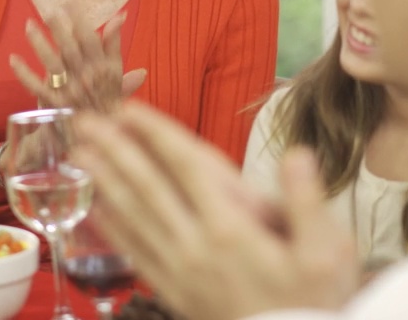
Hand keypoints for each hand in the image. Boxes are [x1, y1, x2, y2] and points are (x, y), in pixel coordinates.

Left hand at [9, 6, 146, 112]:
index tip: (70, 3)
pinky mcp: (54, 105)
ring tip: (28, 26)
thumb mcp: (117, 72)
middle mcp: (86, 79)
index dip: (80, 19)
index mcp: (103, 70)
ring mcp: (69, 92)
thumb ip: (115, 44)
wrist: (101, 137)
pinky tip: (13, 59)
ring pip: (52, 64)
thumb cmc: (108, 101)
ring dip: (39, 44)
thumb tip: (119, 16)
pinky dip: (23, 73)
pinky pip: (36, 87)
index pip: (91, 39)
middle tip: (48, 11)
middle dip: (58, 28)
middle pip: (70, 48)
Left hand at [73, 102, 358, 319]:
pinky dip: (111, 227)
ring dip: (104, 181)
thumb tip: (297, 154)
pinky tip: (94, 208)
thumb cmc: (315, 300)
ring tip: (79, 153)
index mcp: (232, 227)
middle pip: (148, 186)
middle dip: (115, 149)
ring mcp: (181, 269)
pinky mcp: (174, 290)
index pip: (186, 167)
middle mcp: (198, 244)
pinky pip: (134, 253)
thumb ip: (308, 201)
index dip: (156, 133)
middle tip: (85, 119)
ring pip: (134, 216)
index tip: (130, 108)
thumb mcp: (328, 251)